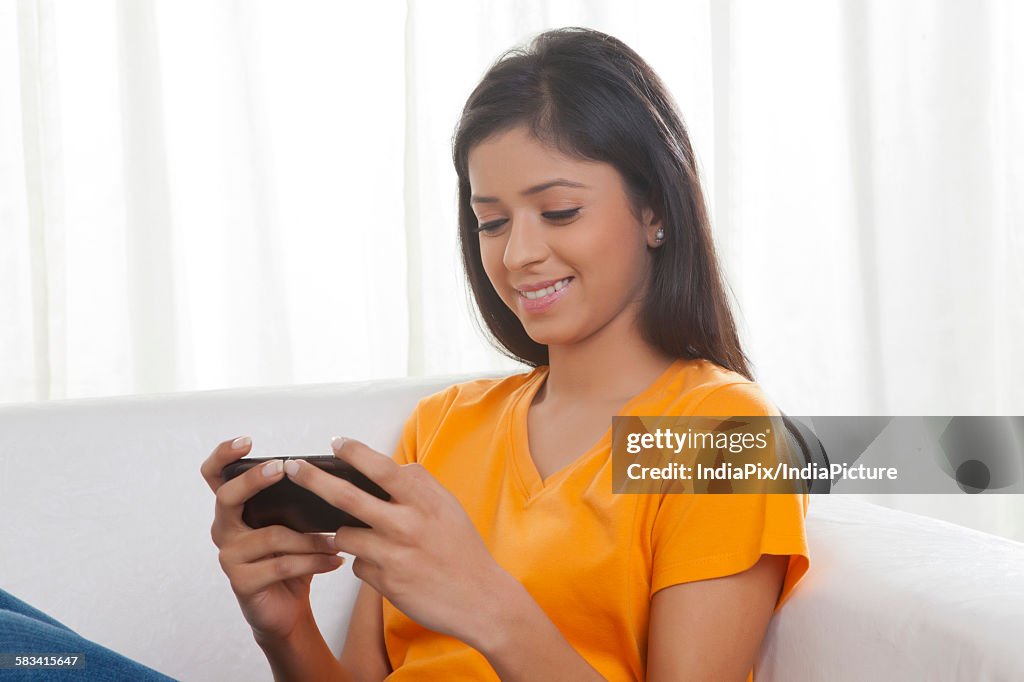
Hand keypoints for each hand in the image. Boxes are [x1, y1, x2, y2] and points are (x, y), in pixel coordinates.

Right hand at [199, 437, 346, 643]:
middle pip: (228, 497)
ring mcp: (229, 557)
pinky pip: (282, 566)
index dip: (223, 455)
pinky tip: (336, 561)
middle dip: (255, 479)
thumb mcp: (293, 524)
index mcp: (234, 510)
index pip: (214, 476)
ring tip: (339, 539)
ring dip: (311, 537)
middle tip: (283, 469)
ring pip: (271, 536)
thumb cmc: (290, 557)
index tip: (246, 441)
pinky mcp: (242, 582)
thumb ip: (297, 501)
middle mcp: (224, 529)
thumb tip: (332, 474)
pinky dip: (314, 562)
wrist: (286, 608)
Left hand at [284, 437, 510, 644]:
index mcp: (423, 500)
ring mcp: (392, 554)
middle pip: (346, 496)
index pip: (380, 467)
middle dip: (313, 479)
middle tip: (292, 467)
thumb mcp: (448, 507)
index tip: (335, 442)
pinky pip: (358, 563)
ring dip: (345, 533)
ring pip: (344, 534)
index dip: (354, 452)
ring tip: (365, 536)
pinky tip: (389, 567)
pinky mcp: (384, 582)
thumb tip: (395, 468)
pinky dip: (366, 561)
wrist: (480, 599)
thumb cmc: (463, 548)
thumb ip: (419, 486)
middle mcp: (405, 523)